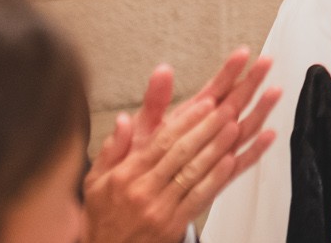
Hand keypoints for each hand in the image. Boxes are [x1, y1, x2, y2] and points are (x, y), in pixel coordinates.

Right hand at [83, 49, 280, 242]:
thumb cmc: (105, 214)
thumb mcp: (96, 179)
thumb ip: (112, 148)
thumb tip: (123, 119)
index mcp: (127, 174)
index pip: (161, 141)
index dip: (186, 121)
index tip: (205, 104)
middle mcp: (143, 189)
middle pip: (181, 152)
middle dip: (207, 127)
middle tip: (226, 108)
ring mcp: (159, 208)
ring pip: (193, 172)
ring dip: (216, 148)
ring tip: (234, 127)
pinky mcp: (173, 225)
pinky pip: (198, 197)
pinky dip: (215, 178)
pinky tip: (230, 162)